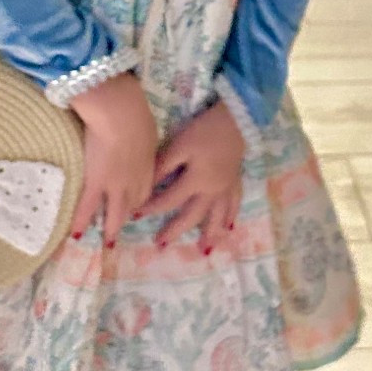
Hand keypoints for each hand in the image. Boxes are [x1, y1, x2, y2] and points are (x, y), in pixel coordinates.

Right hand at [69, 74, 159, 246]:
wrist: (120, 116)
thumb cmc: (135, 114)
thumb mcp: (147, 130)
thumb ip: (143, 140)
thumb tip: (140, 138)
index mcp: (148, 166)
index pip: (144, 191)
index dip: (138, 201)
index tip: (133, 207)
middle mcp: (134, 181)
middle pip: (132, 205)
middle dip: (127, 219)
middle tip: (122, 230)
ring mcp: (115, 184)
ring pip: (114, 213)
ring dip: (111, 229)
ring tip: (107, 243)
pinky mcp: (95, 182)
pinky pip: (87, 206)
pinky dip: (81, 221)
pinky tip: (77, 234)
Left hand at [148, 101, 245, 252]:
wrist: (236, 120)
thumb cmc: (204, 131)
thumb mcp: (179, 145)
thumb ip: (163, 166)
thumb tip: (145, 185)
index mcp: (195, 182)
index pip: (169, 200)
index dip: (151, 208)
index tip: (136, 216)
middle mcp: (211, 191)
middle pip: (192, 216)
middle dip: (176, 231)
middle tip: (161, 245)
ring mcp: (225, 188)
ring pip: (216, 217)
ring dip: (209, 234)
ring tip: (203, 250)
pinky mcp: (235, 181)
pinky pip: (234, 205)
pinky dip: (231, 217)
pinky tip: (229, 228)